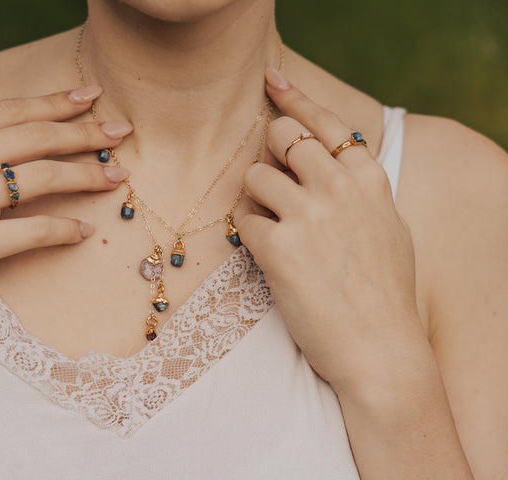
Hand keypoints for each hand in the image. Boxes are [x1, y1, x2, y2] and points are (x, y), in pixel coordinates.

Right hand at [0, 84, 131, 338]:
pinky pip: (32, 231)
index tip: (88, 98)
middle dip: (84, 131)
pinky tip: (84, 231)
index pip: (8, 111)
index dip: (53, 103)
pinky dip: (63, 229)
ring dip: (86, 174)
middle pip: (34, 137)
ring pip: (41, 177)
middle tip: (122, 130)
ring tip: (117, 176)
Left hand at [237, 68, 423, 393]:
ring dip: (252, 197)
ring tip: (269, 226)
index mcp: (368, 181)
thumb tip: (328, 165)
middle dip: (267, 151)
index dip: (295, 97)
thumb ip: (359, 192)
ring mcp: (308, 215)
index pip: (327, 123)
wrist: (380, 350)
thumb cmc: (382, 294)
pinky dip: (245, 232)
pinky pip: (242, 220)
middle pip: (283, 137)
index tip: (271, 80)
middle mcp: (339, 187)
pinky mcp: (278, 247)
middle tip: (268, 179)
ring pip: (255, 176)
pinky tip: (263, 252)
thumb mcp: (387, 230)